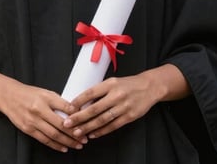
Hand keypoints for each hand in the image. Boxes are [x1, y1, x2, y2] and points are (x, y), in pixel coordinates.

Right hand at [0, 81, 87, 151]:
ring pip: (53, 134)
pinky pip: (44, 139)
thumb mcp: (44, 92)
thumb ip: (58, 101)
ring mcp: (33, 121)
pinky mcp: (28, 129)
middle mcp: (39, 109)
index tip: (86, 121)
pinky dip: (55, 145)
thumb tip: (73, 110)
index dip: (76, 116)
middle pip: (60, 124)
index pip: (65, 107)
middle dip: (74, 133)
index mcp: (45, 97)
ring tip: (78, 145)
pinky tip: (64, 148)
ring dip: (67, 141)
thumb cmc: (28, 93)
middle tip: (85, 138)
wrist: (8, 96)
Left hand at [62, 65, 188, 140]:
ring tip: (78, 132)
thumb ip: (100, 91)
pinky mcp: (129, 116)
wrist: (149, 87)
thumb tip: (83, 102)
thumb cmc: (128, 84)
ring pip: (102, 119)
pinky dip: (102, 131)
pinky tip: (93, 134)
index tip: (69, 108)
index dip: (79, 101)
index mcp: (110, 83)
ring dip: (88, 127)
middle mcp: (116, 95)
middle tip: (68, 123)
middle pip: (95, 108)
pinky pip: (113, 126)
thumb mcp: (113, 82)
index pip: (91, 92)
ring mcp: (123, 106)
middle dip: (79, 117)